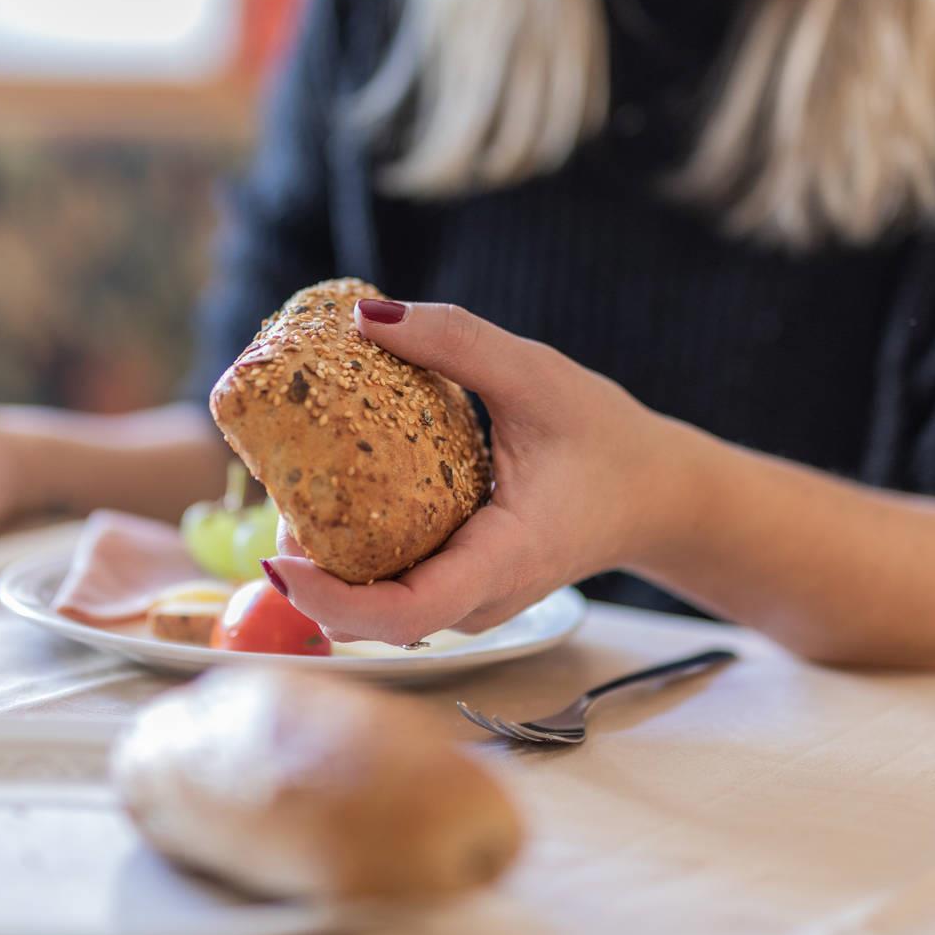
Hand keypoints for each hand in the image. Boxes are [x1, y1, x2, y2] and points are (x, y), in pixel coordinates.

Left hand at [263, 300, 704, 644]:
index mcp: (503, 559)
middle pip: (371, 618)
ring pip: (376, 612)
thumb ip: (457, 341)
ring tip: (295, 488)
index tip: (275, 560)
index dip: (328, 599)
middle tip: (276, 491)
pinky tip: (333, 499)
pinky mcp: (462, 592)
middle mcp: (481, 599)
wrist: (658, 495)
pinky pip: (394, 590)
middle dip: (309, 572)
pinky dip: (354, 558)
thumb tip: (367, 316)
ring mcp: (470, 605)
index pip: (403, 613)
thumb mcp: (537, 375)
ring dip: (326, 566)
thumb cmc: (607, 438)